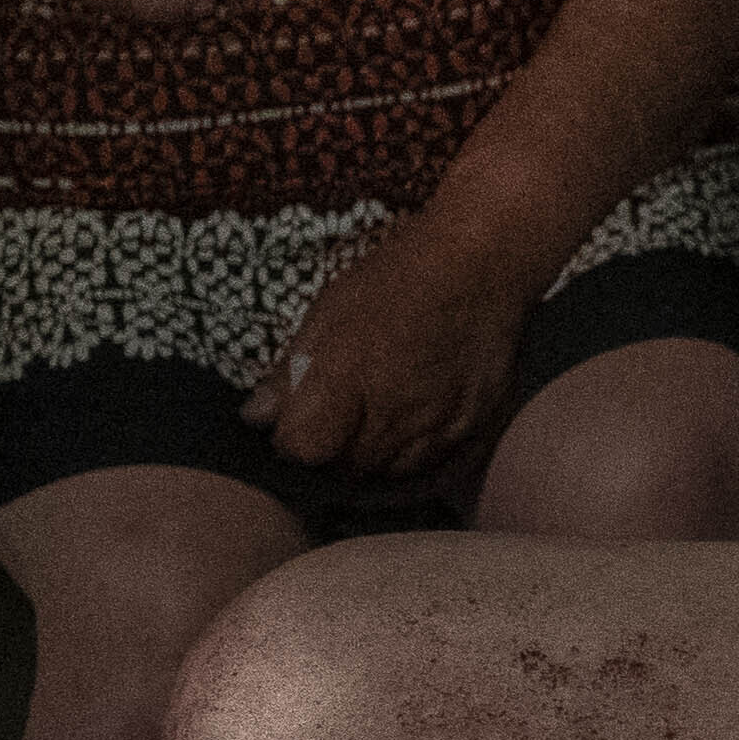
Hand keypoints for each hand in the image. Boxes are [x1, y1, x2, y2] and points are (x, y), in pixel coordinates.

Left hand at [247, 207, 533, 480]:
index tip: (295, 424)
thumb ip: (291, 371)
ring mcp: (439, 429)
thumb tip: (256, 416)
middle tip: (334, 423)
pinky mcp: (475, 432)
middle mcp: (395, 415)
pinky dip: (413, 467)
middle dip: (331, 454)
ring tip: (370, 429)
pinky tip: (404, 445)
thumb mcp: (330, 309)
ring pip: (390, 476)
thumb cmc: (398, 278)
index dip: (292, 441)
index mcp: (349, 380)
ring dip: (371, 462)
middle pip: (346, 471)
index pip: (304, 448)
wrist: (482, 263)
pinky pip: (435, 474)